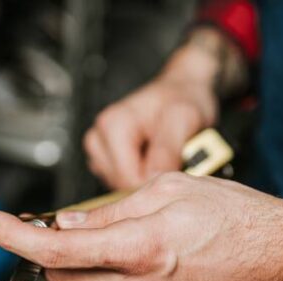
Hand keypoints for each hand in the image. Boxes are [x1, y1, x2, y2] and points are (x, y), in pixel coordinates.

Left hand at [0, 173, 282, 280]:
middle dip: (44, 248)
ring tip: (98, 230)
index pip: (55, 248)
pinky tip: (127, 250)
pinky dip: (105, 273)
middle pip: (61, 275)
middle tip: (44, 221)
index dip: (14, 235)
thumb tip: (70, 221)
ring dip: (75, 261)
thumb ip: (111, 209)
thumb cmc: (239, 216)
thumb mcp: (169, 189)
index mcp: (139, 249)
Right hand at [83, 28, 243, 189]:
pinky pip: (121, 182)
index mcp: (111, 126)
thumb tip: (152, 177)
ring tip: (164, 155)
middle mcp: (98, 137)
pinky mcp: (104, 159)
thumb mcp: (185, 118)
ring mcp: (99, 150)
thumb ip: (168, 147)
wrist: (182, 91)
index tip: (175, 166)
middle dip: (149, 178)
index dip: (155, 180)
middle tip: (172, 157)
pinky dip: (141, 175)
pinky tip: (153, 158)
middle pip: (121, 184)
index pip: (127, 179)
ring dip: (146, 177)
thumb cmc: (183, 100)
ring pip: (120, 186)